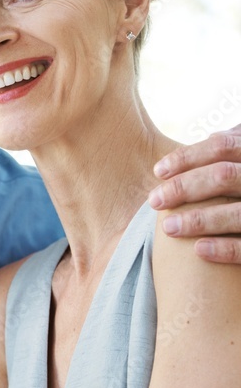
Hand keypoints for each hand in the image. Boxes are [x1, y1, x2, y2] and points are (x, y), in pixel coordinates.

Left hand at [149, 125, 240, 263]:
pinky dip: (226, 249)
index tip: (159, 171)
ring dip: (198, 220)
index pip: (223, 146)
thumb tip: (215, 136)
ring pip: (238, 213)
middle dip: (184, 187)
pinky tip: (198, 251)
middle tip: (154, 200)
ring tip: (168, 228)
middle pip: (224, 175)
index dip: (187, 157)